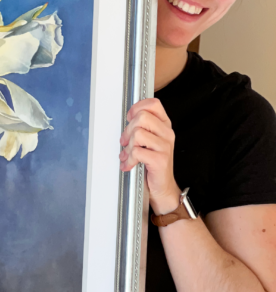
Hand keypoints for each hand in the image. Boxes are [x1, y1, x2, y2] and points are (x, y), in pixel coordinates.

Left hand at [120, 98, 179, 214]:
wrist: (162, 187)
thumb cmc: (154, 163)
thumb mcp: (149, 142)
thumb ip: (142, 127)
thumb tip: (128, 118)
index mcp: (164, 125)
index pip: (153, 104)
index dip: (137, 108)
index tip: (129, 117)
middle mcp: (167, 133)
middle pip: (142, 117)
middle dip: (128, 129)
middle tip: (125, 141)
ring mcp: (165, 146)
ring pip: (138, 134)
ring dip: (128, 146)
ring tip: (127, 155)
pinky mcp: (160, 159)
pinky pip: (137, 152)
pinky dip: (129, 159)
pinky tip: (129, 164)